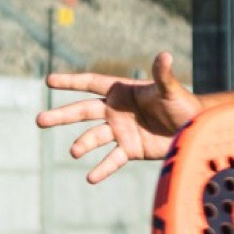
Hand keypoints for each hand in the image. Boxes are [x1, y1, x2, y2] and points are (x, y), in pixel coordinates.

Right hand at [37, 51, 202, 182]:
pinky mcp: (130, 150)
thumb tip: (165, 55)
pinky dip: (102, 169)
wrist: (193, 129)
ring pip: (94, 137)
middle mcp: (116, 111)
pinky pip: (112, 160)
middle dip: (62, 115)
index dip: (71, 81)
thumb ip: (163, 76)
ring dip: (83, 144)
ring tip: (74, 152)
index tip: (49, 81)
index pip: (91, 83)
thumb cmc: (183, 104)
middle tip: (40, 120)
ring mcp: (120, 131)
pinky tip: (91, 177)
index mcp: (122, 91)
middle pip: (84, 111)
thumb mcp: (171, 90)